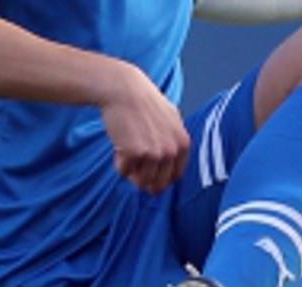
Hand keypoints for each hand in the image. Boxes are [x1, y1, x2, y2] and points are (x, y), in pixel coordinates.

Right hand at [97, 61, 190, 193]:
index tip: (151, 177)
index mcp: (183, 143)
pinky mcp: (135, 153)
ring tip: (126, 152)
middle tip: (135, 171)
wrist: (123, 89)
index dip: (162, 179)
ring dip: (131, 172)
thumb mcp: (171, 118)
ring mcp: (154, 153)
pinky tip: (118, 146)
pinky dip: (119, 163)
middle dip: (146, 181)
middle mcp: (172, 150)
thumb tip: (173, 160)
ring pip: (142, 181)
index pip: (176, 176)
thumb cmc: (143, 101)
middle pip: (159, 183)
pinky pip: (124, 171)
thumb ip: (174, 139)